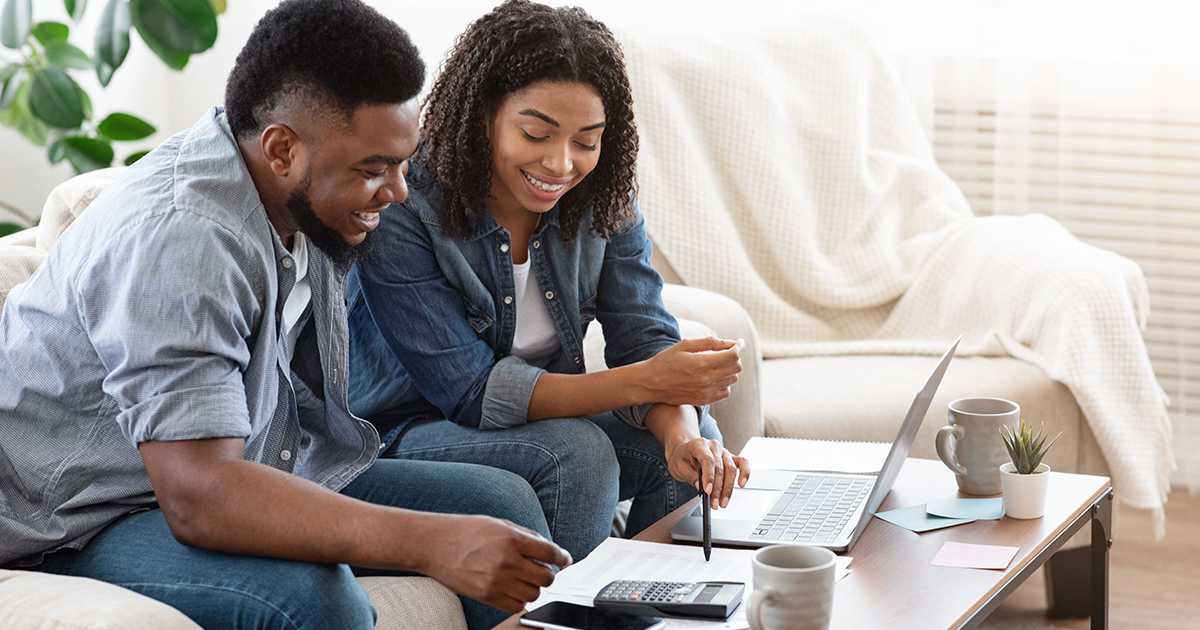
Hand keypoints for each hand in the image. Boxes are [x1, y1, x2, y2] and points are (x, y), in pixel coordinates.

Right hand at [419, 514, 571, 612]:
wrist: (435, 545)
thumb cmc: (465, 531)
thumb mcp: (499, 524)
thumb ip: (527, 536)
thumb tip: (550, 549)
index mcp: (511, 540)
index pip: (550, 552)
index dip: (562, 557)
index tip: (564, 560)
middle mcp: (506, 561)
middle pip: (546, 577)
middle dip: (548, 573)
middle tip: (541, 569)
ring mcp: (496, 581)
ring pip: (534, 594)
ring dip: (534, 587)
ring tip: (524, 578)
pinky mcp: (486, 596)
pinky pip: (516, 606)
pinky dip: (520, 599)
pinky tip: (513, 588)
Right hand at [640, 338, 743, 406]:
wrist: (650, 383)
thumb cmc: (666, 360)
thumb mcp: (685, 345)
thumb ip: (710, 342)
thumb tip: (731, 343)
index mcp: (701, 363)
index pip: (733, 355)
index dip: (739, 347)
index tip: (739, 342)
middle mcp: (706, 379)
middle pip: (736, 368)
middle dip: (735, 357)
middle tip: (726, 351)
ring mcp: (705, 392)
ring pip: (732, 380)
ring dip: (730, 369)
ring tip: (718, 363)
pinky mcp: (703, 400)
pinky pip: (725, 392)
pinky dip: (725, 383)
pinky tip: (715, 376)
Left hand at [664, 437, 750, 508]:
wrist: (683, 449)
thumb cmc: (680, 457)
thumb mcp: (678, 467)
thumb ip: (690, 476)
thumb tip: (701, 487)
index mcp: (699, 445)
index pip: (708, 460)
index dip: (709, 477)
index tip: (707, 491)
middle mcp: (714, 446)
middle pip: (721, 468)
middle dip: (718, 489)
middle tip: (715, 504)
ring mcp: (724, 451)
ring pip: (731, 469)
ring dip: (728, 488)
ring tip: (723, 502)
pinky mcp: (730, 458)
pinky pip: (742, 463)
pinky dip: (745, 473)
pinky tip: (742, 484)